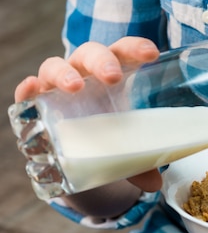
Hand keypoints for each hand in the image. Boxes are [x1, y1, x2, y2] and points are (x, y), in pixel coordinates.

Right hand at [14, 37, 162, 209]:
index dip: (135, 47)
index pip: (123, 51)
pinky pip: (27, 90)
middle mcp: (84, 72)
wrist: (77, 145)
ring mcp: (57, 84)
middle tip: (113, 77)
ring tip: (74, 86)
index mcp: (112, 72)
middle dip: (102, 61)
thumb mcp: (125, 142)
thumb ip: (140, 161)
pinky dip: (27, 88)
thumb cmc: (107, 129)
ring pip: (55, 67)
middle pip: (90, 54)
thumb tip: (155, 184)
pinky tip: (32, 89)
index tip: (152, 54)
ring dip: (64, 73)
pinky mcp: (35, 102)